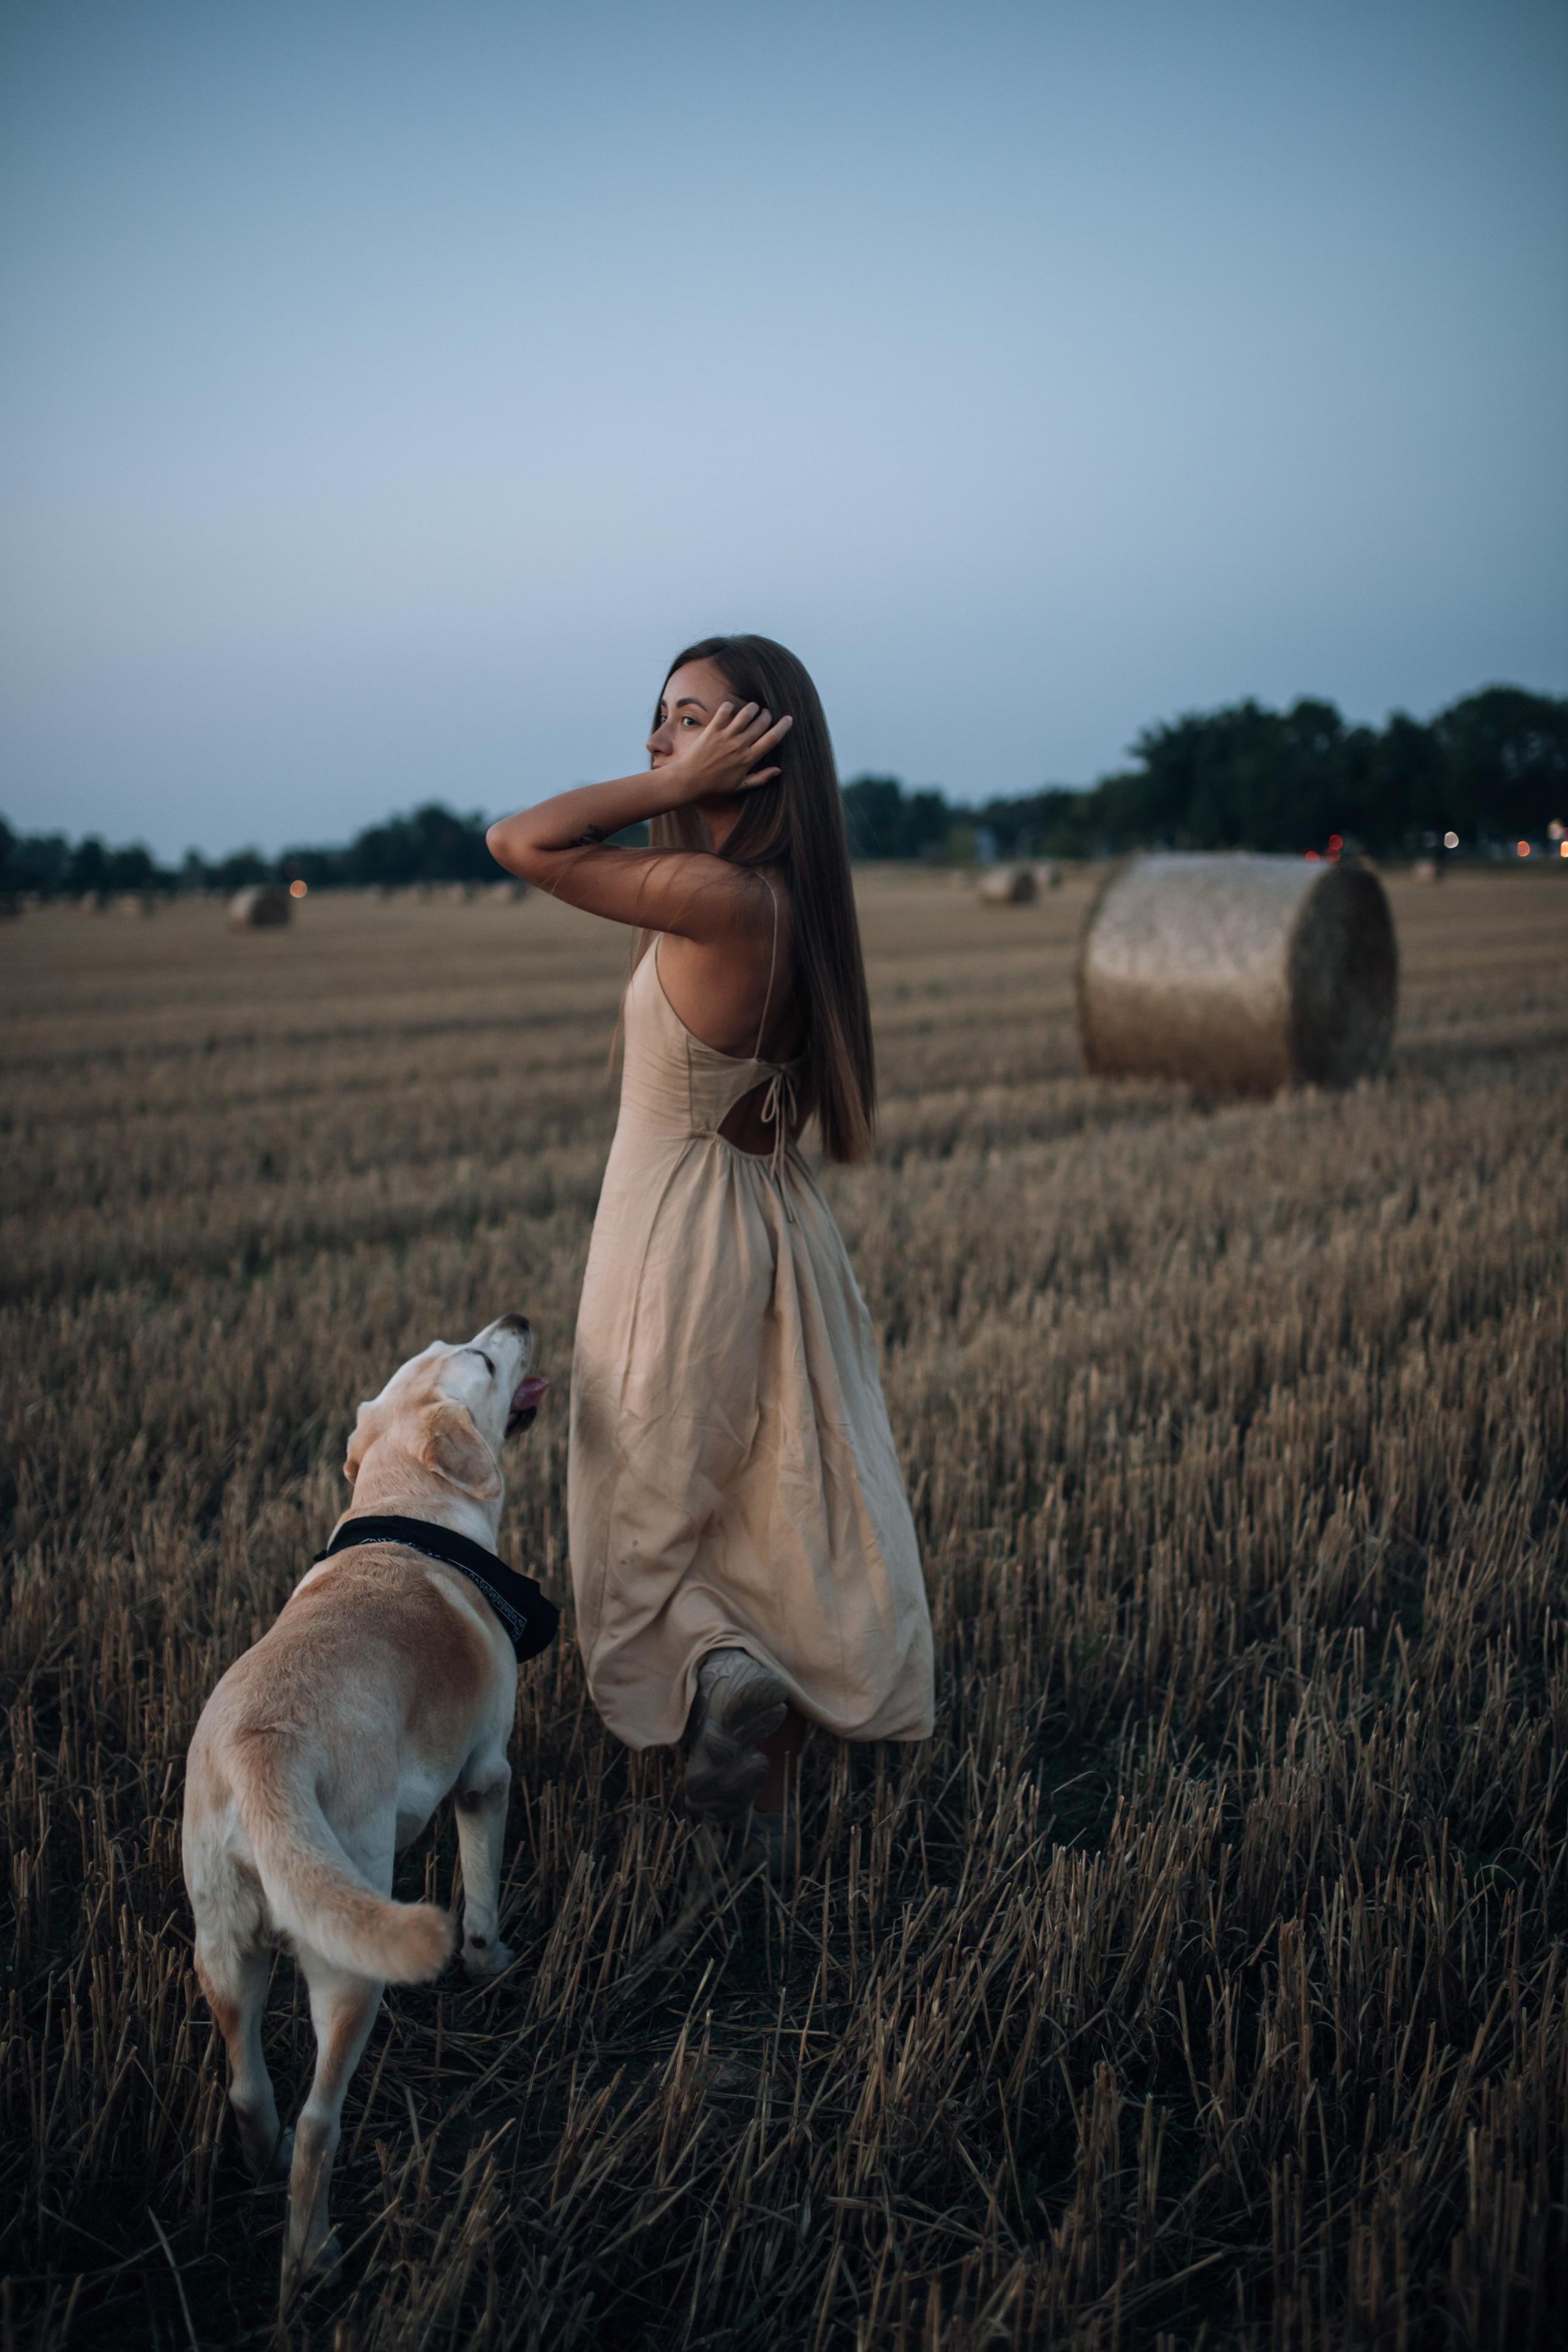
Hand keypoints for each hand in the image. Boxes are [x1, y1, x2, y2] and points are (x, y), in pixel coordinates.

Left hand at [662, 700, 792, 804]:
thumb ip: (760, 778)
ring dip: (752, 707)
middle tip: (766, 713)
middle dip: (767, 714)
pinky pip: (724, 711)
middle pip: (761, 722)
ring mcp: (725, 737)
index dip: (783, 727)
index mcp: (748, 759)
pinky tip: (730, 708)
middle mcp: (739, 746)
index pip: (772, 739)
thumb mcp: (739, 786)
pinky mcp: (712, 730)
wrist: (689, 780)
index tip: (788, 719)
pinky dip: (729, 706)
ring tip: (752, 708)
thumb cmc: (715, 785)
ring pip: (746, 713)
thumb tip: (778, 770)